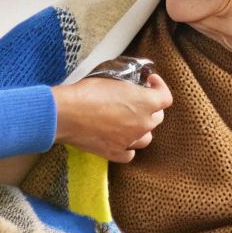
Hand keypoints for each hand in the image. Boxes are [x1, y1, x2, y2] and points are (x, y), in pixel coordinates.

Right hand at [51, 73, 172, 161]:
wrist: (66, 113)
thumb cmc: (87, 92)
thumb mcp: (113, 78)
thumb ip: (129, 85)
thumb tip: (132, 85)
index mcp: (145, 103)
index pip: (166, 97)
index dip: (160, 87)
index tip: (150, 82)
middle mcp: (142, 123)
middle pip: (157, 118)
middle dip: (150, 107)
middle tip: (137, 100)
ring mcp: (130, 141)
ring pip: (146, 138)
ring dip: (142, 128)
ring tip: (130, 120)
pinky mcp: (115, 152)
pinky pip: (130, 154)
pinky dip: (128, 147)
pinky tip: (121, 139)